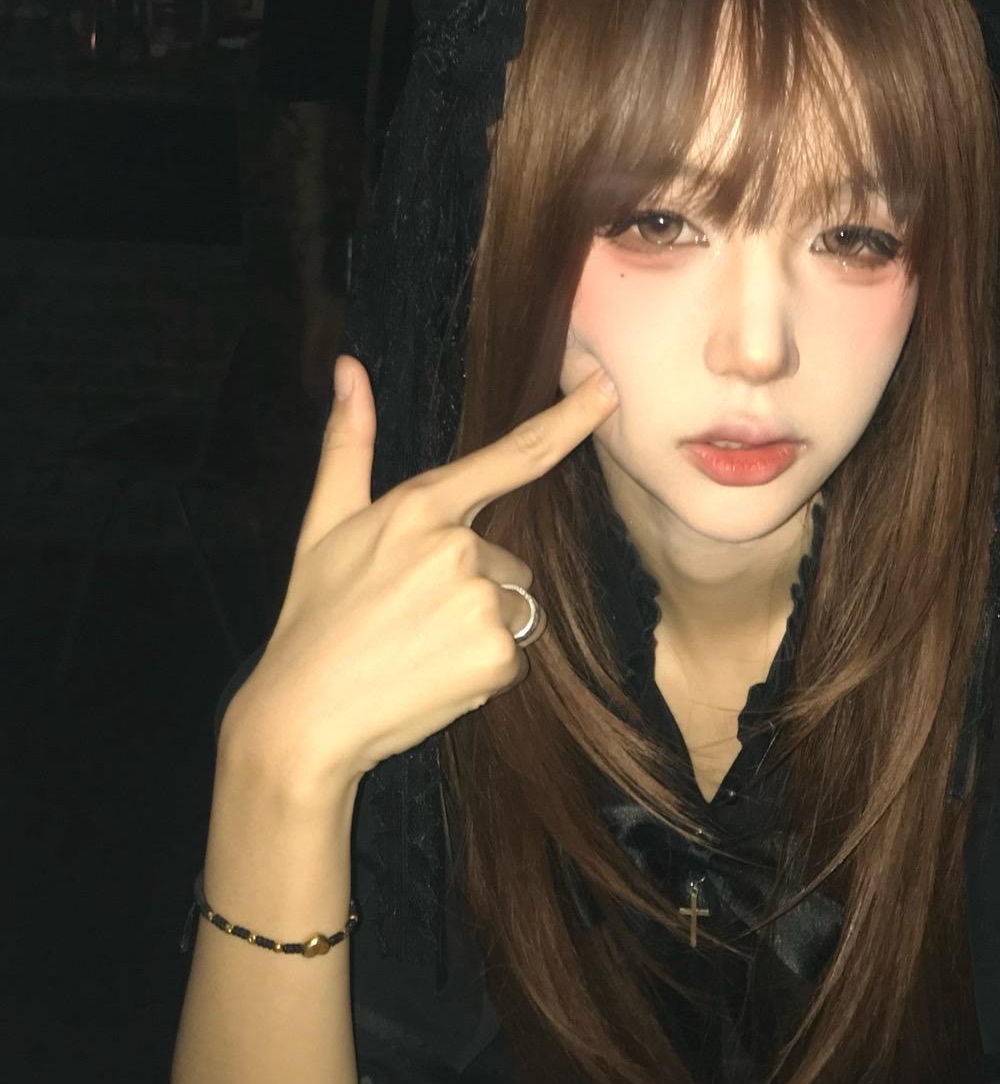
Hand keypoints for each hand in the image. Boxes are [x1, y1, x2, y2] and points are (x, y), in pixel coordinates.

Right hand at [225, 355, 618, 791]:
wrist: (304, 714)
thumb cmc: (315, 616)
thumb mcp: (324, 524)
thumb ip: (349, 444)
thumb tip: (350, 370)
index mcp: (419, 508)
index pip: (512, 456)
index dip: (569, 421)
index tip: (611, 389)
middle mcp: (457, 547)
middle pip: (508, 559)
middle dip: (474, 586)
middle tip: (409, 615)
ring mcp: (481, 602)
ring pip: (514, 607)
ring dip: (481, 628)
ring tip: (419, 645)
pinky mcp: (498, 655)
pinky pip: (515, 654)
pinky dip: (484, 667)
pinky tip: (435, 673)